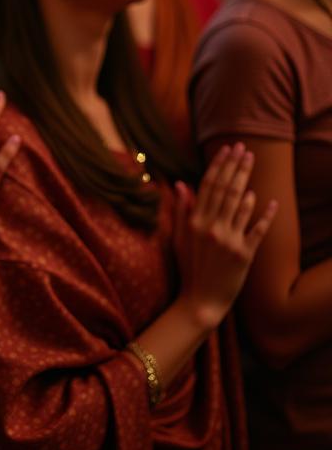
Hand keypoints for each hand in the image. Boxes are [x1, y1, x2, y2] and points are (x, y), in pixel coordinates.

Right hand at [173, 142, 277, 330]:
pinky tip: (270, 201)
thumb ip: (181, 210)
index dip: (218, 166)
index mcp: (194, 221)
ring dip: (247, 181)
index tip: (226, 150)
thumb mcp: (179, 237)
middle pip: (225, 189)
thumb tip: (181, 184)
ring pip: (240, 204)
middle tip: (244, 149)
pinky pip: (256, 230)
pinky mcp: (244, 255)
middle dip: (235, 167)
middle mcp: (211, 227)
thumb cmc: (189, 267)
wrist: (201, 300)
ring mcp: (228, 240)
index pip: (208, 186)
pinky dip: (264, 215)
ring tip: (252, 163)